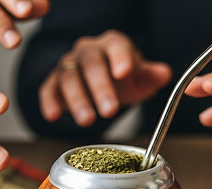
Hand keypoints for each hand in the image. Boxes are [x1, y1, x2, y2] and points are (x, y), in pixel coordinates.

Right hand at [39, 30, 171, 126]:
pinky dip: (49, 102)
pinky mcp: (53, 82)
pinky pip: (48, 89)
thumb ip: (151, 76)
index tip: (124, 73)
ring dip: (78, 100)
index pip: (116, 45)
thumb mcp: (140, 78)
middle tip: (110, 110)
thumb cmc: (122, 78)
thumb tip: (164, 74)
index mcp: (112, 44)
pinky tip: (54, 115)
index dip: (120, 58)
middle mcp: (87, 51)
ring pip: (69, 77)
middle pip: (91, 64)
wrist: (101, 82)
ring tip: (88, 120)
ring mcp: (68, 65)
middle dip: (101, 88)